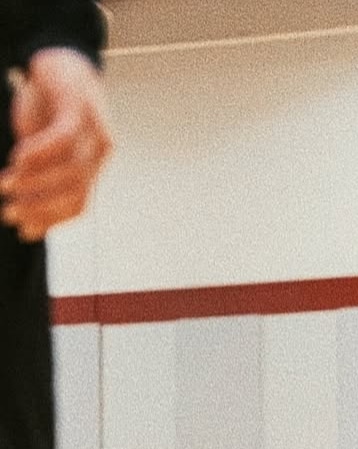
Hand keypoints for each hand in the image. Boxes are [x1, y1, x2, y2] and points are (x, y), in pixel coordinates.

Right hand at [0, 50, 111, 241]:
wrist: (59, 57)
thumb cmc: (48, 104)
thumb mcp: (39, 145)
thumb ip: (35, 173)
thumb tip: (22, 207)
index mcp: (91, 167)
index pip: (77, 205)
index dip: (50, 220)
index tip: (24, 231)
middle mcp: (98, 153)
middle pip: (75, 193)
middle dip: (39, 207)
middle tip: (10, 212)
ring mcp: (94, 132)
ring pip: (70, 170)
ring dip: (35, 182)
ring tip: (6, 185)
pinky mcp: (81, 108)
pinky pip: (64, 137)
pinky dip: (40, 152)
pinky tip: (19, 158)